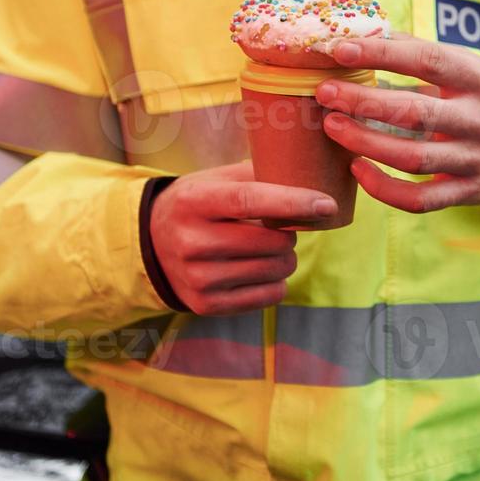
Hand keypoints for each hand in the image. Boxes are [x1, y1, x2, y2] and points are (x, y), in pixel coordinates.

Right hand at [148, 163, 335, 315]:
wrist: (152, 244)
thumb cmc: (198, 205)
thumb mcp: (215, 180)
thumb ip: (257, 175)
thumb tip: (311, 175)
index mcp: (193, 201)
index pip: (249, 200)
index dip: (293, 202)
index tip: (327, 204)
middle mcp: (191, 242)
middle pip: (270, 241)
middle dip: (291, 233)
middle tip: (284, 227)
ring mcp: (197, 278)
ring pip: (275, 269)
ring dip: (287, 257)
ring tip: (271, 247)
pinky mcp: (206, 305)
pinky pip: (269, 295)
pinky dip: (277, 281)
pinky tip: (262, 269)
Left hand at [315, 36, 479, 212]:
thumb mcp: (469, 66)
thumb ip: (421, 51)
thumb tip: (364, 33)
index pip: (428, 60)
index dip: (382, 54)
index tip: (341, 49)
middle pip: (415, 113)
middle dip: (364, 103)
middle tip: (325, 93)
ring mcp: (475, 160)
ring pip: (413, 159)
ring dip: (366, 144)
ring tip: (332, 126)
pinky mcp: (468, 192)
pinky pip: (420, 200)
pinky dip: (384, 189)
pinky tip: (358, 170)